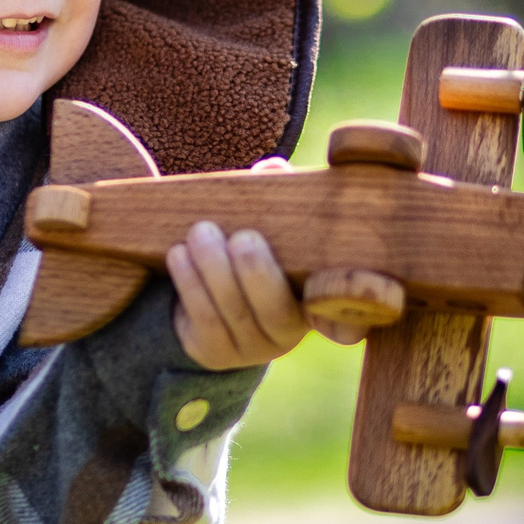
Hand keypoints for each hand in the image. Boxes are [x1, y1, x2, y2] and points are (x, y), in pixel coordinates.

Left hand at [166, 217, 377, 371]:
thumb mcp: (269, 227)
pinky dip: (190, 285)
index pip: (341, 318)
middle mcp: (288, 335)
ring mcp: (250, 350)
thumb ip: (278, 202)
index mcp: (316, 304)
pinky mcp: (214, 354)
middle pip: (275, 311)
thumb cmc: (251, 251)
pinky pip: (202, 321)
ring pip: (234, 314)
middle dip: (257, 273)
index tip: (324, 285)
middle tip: (243, 237)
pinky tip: (178, 254)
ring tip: (200, 232)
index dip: (344, 315)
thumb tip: (274, 169)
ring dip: (214, 270)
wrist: (210, 295)